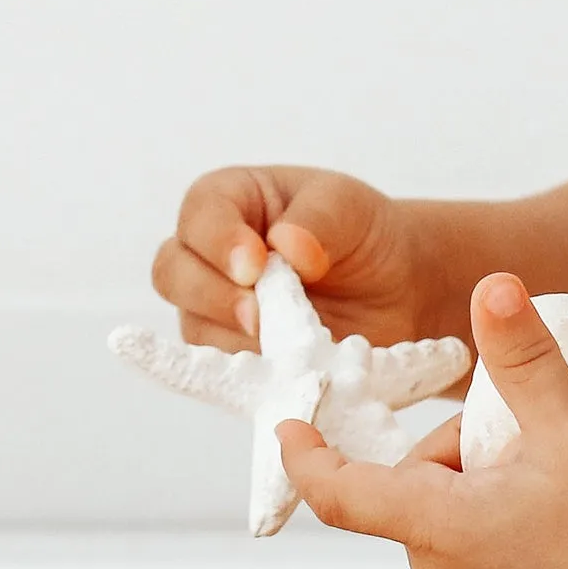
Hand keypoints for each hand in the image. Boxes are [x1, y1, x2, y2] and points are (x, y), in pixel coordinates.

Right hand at [154, 165, 446, 352]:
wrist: (396, 288)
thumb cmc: (362, 234)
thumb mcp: (349, 207)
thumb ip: (318, 219)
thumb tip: (286, 247)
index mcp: (231, 200)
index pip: (199, 215)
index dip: (217, 242)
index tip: (255, 265)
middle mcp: (210, 253)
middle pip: (171, 272)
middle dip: (209, 294)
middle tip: (258, 313)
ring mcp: (216, 306)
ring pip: (192, 325)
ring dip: (234, 336)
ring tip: (286, 340)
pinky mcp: (235, 352)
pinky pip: (222, 367)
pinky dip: (253, 367)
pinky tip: (289, 363)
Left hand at [279, 274, 567, 568]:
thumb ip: (525, 353)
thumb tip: (493, 284)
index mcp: (439, 528)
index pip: (340, 492)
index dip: (307, 457)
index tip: (287, 428)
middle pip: (413, 489)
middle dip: (456, 450)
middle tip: (527, 437)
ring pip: (445, 517)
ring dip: (479, 483)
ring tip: (550, 476)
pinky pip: (475, 550)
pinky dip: (498, 519)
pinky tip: (556, 514)